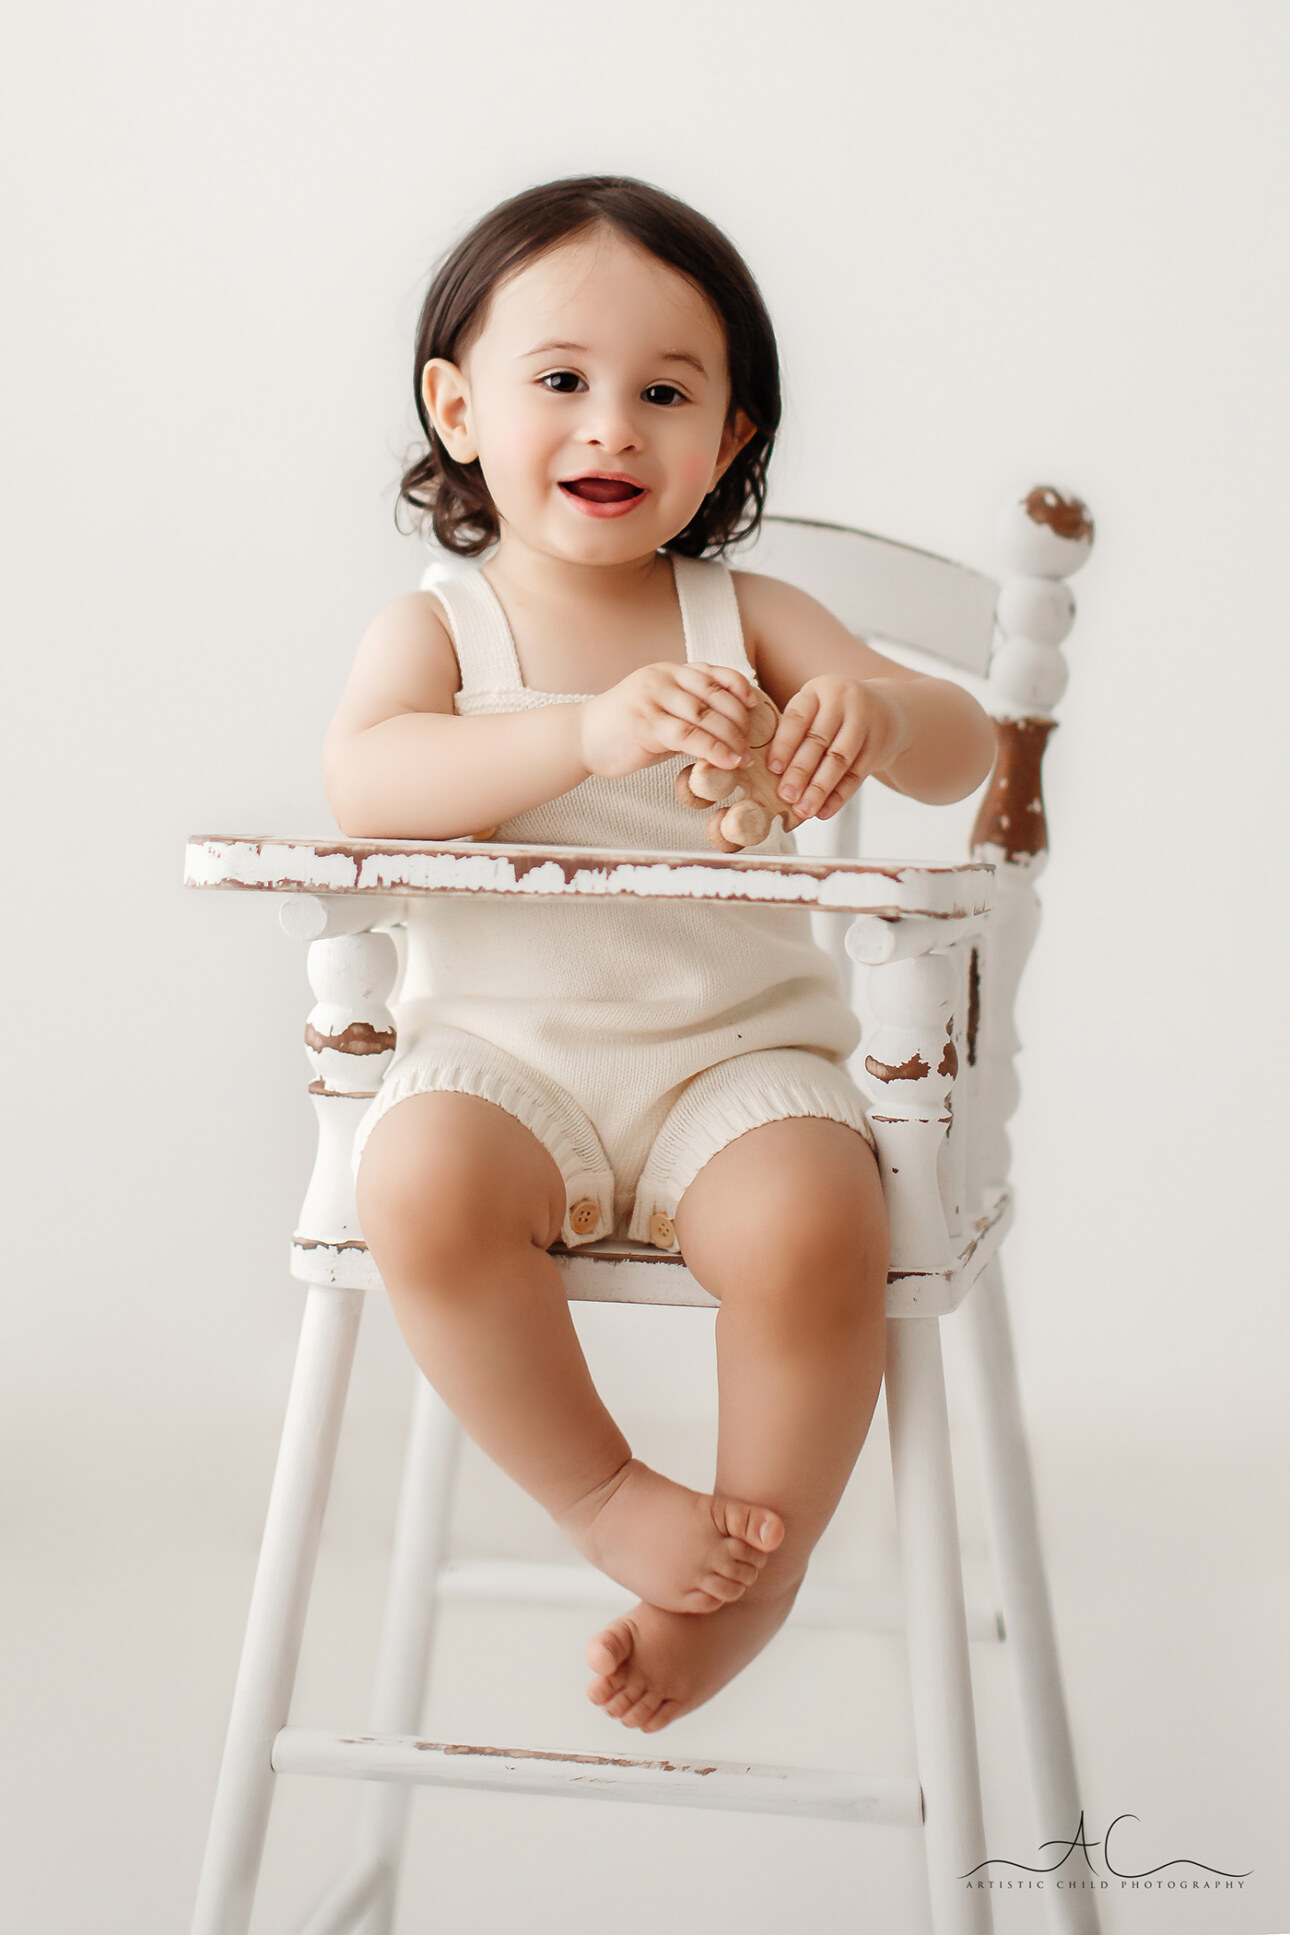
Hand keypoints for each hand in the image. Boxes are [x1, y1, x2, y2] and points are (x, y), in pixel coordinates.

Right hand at [578, 662, 759, 780]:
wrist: (581, 738)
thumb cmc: (625, 730)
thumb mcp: (661, 712)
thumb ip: (690, 713)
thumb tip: (730, 728)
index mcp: (669, 671)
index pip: (713, 673)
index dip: (738, 688)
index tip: (754, 706)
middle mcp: (662, 678)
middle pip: (714, 695)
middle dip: (739, 721)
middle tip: (752, 744)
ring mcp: (652, 698)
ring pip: (704, 716)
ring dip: (730, 738)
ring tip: (744, 757)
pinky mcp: (644, 722)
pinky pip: (688, 735)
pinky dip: (712, 749)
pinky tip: (727, 762)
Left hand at [766, 676, 909, 819]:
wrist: (889, 711)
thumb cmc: (836, 715)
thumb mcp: (817, 708)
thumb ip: (796, 732)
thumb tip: (768, 775)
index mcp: (818, 690)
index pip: (798, 717)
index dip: (784, 744)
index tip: (773, 769)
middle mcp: (843, 701)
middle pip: (819, 740)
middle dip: (800, 771)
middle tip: (785, 796)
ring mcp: (865, 722)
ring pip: (839, 760)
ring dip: (819, 788)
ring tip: (804, 810)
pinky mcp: (879, 746)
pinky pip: (857, 775)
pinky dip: (839, 796)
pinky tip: (824, 812)